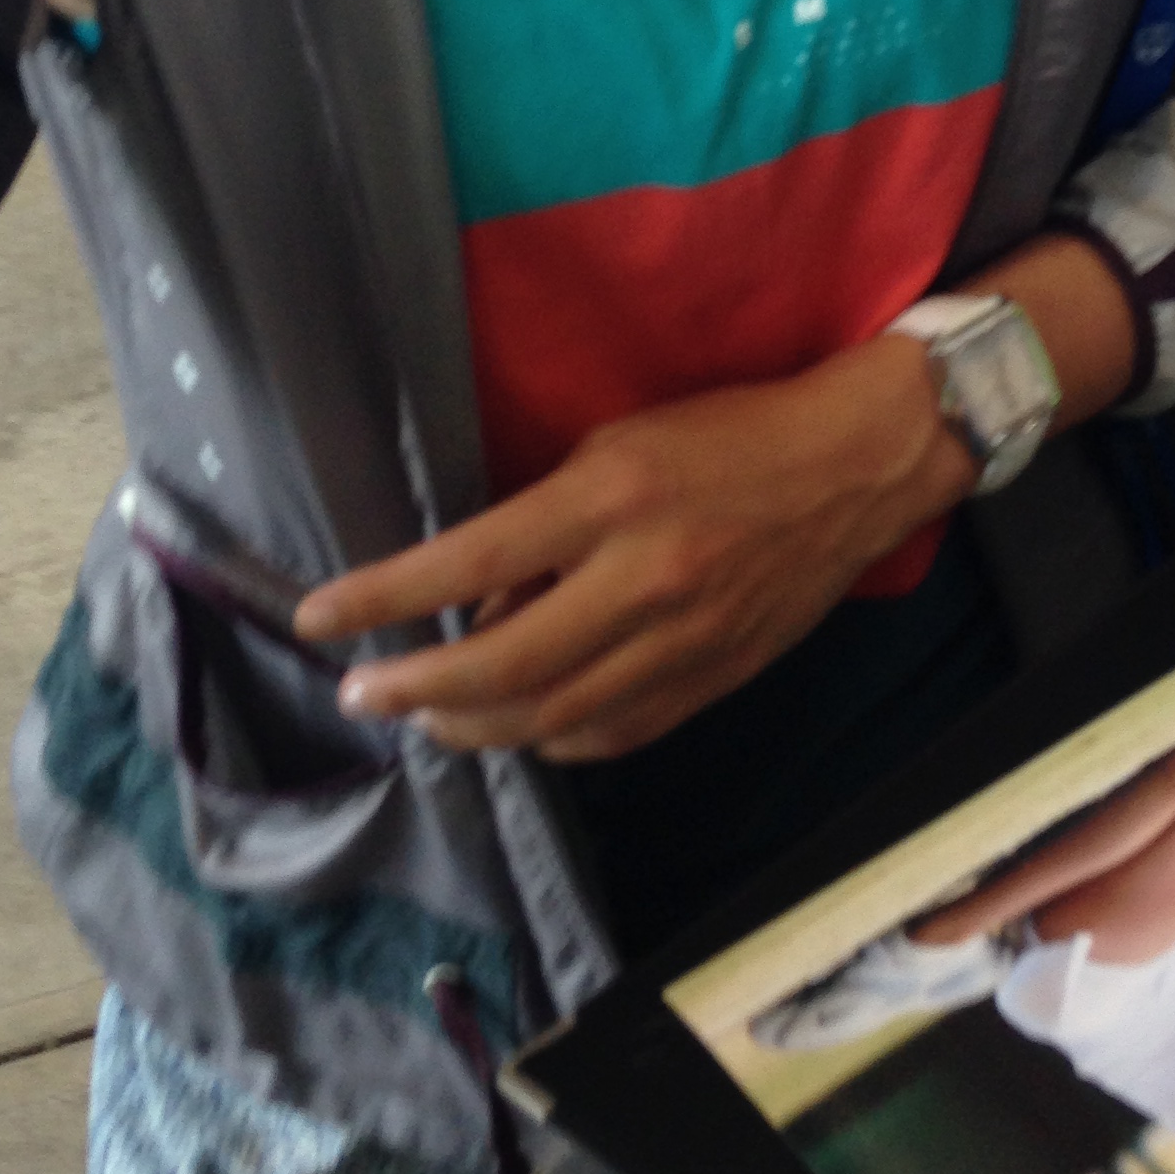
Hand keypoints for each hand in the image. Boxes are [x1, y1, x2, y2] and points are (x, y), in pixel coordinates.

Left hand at [298, 343, 965, 760]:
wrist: (856, 465)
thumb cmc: (729, 433)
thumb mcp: (620, 445)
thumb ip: (548, 525)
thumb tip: (480, 603)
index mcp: (611, 501)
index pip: (468, 564)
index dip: (382, 599)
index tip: (318, 621)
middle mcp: (643, 580)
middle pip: (501, 668)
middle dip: (413, 690)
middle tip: (361, 692)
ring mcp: (683, 640)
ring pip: (552, 718)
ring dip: (473, 726)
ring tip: (427, 715)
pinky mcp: (715, 678)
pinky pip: (614, 733)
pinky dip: (552, 739)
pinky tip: (520, 727)